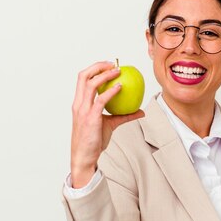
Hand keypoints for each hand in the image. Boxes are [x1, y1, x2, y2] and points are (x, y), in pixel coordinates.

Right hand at [70, 61, 144, 187]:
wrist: (85, 156)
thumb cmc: (94, 141)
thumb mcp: (110, 125)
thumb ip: (124, 116)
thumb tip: (141, 111)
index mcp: (79, 103)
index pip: (82, 79)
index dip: (94, 68)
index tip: (108, 65)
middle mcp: (79, 104)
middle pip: (83, 76)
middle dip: (97, 66)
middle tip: (113, 64)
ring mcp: (83, 110)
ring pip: (90, 84)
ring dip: (105, 75)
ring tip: (117, 71)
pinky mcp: (91, 118)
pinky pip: (101, 100)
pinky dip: (111, 91)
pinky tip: (121, 87)